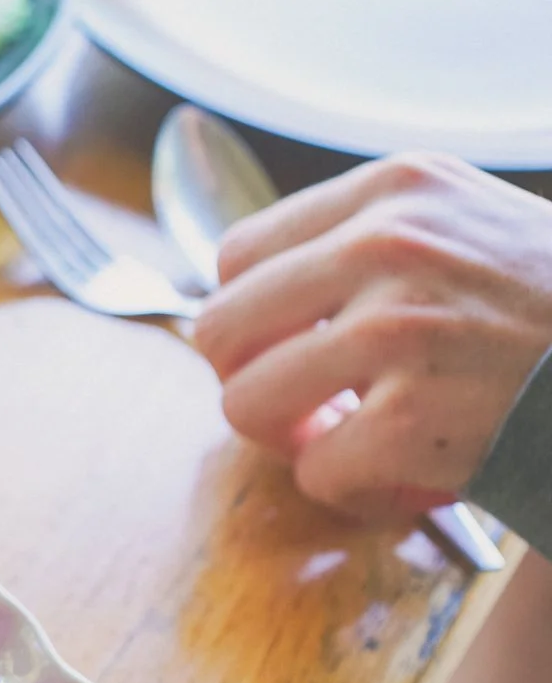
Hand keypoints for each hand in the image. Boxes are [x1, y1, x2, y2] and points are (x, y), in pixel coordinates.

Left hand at [194, 153, 551, 517]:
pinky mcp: (413, 417)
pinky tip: (402, 474)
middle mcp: (388, 246)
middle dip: (254, 382)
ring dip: (293, 440)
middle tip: (310, 406)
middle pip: (218, 332)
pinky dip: (351, 490)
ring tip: (351, 440)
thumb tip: (248, 306)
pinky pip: (316, 473)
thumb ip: (365, 247)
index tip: (288, 347)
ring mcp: (399, 330)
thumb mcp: (463, 228)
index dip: (251, 319)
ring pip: (246, 404)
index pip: (235, 257)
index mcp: (393, 192)